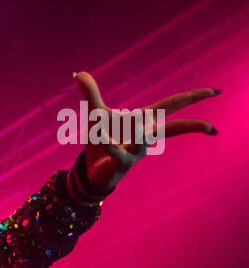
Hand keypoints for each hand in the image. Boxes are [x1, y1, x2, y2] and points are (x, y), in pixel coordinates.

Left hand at [73, 70, 219, 193]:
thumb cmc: (100, 142)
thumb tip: (78, 73)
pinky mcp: (122, 164)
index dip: (193, 98)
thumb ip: (91, 94)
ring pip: (145, 138)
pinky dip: (106, 139)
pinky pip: (116, 150)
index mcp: (145, 121)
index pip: (173, 105)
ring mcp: (136, 152)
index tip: (214, 93)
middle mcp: (145, 136)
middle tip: (212, 128)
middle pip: (174, 128)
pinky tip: (98, 132)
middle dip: (193, 126)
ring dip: (138, 128)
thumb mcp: (96, 114)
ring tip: (127, 119)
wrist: (90, 171)